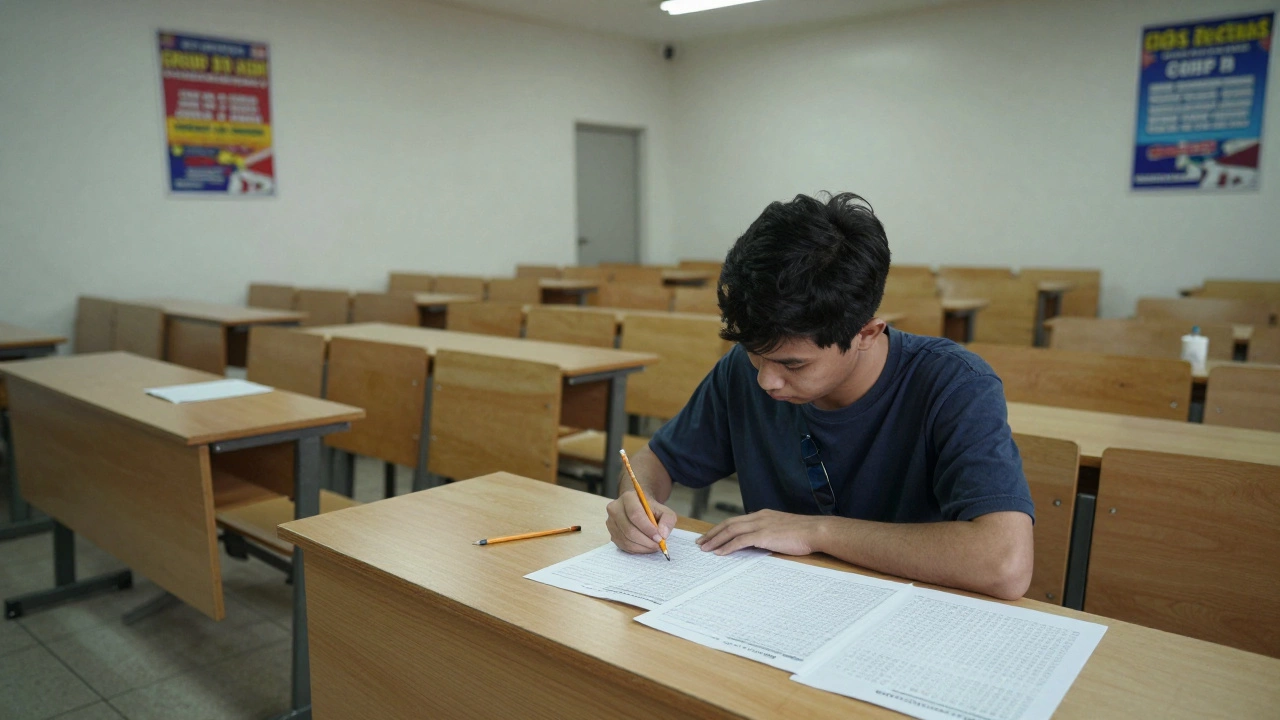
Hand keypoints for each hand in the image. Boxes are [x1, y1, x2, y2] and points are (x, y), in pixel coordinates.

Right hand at [606, 491, 676, 553]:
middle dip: (646, 541)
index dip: (647, 528)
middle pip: (629, 529)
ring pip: (626, 540)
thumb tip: (663, 534)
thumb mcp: (664, 511)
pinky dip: (636, 549)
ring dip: (642, 547)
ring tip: (653, 547)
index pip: (635, 514)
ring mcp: (611, 522)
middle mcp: (615, 509)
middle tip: (658, 545)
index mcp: (628, 498)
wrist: (639, 508)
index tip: (659, 538)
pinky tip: (645, 547)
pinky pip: (623, 546)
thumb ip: (667, 520)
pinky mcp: (611, 534)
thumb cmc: (651, 510)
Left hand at [697, 510, 825, 555]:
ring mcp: (760, 525)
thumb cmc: (804, 533)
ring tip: (705, 548)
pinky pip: (740, 541)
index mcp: (763, 515)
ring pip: (731, 530)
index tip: (711, 535)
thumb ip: (770, 532)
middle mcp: (759, 517)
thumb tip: (760, 542)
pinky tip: (720, 553)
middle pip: (729, 523)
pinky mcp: (763, 535)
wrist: (816, 530)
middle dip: (713, 533)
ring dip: (716, 540)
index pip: (736, 520)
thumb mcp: (783, 529)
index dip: (722, 528)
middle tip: (701, 542)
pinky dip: (728, 546)